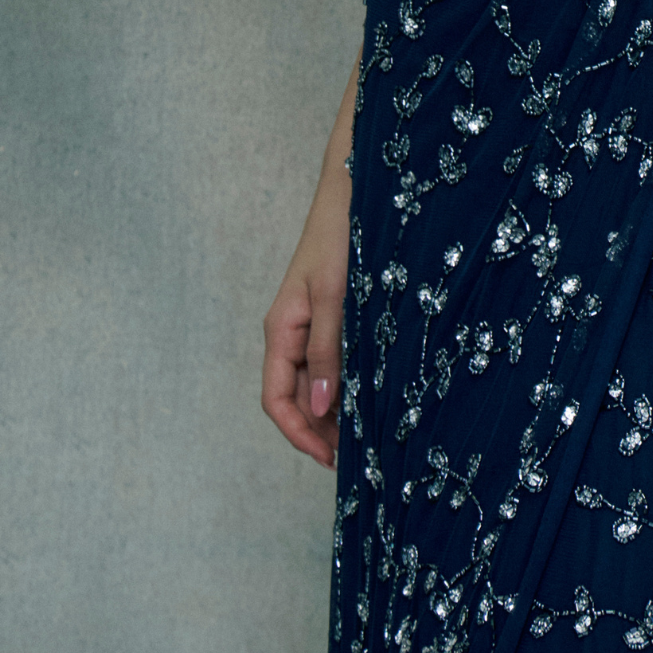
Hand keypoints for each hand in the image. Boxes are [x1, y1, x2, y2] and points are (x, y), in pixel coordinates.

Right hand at [261, 178, 351, 468]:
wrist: (358, 193)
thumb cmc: (340, 238)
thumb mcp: (335, 298)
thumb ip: (326, 351)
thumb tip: (319, 407)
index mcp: (280, 331)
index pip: (276, 399)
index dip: (299, 434)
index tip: (330, 459)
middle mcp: (292, 334)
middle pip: (298, 398)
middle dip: (323, 429)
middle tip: (362, 455)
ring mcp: (313, 326)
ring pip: (319, 383)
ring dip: (339, 410)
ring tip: (373, 433)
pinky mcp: (335, 318)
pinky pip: (336, 362)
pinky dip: (351, 384)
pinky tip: (377, 396)